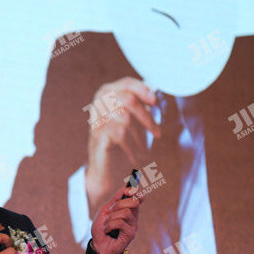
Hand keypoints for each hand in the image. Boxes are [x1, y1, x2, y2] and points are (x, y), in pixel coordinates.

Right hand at [85, 77, 159, 215]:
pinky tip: (136, 157)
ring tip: (144, 149)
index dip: (143, 90)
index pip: (126, 83)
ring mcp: (96, 120)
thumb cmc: (120, 142)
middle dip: (146, 117)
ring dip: (140, 137)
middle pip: (128, 100)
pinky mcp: (98, 135)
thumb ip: (140, 105)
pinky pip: (121, 135)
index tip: (155, 101)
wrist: (104, 169)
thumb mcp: (132, 120)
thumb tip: (156, 94)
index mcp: (106, 94)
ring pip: (126, 119)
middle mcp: (98, 104)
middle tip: (157, 134)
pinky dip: (132, 147)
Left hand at [90, 185, 144, 253]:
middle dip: (118, 205)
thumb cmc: (101, 228)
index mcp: (128, 210)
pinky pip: (120, 223)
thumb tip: (126, 186)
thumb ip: (115, 199)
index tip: (128, 190)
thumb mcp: (105, 210)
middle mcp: (133, 217)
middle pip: (133, 202)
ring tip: (106, 224)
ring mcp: (133, 225)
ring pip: (126, 212)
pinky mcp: (130, 234)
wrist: (97, 245)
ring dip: (111, 218)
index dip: (135, 192)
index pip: (138, 198)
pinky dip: (109, 226)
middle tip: (110, 212)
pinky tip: (107, 231)